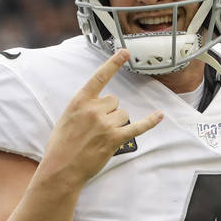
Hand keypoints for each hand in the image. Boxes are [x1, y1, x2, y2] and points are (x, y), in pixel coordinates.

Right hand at [40, 50, 163, 188]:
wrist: (61, 169)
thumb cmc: (60, 146)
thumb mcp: (66, 119)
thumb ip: (82, 108)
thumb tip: (98, 105)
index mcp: (79, 102)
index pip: (99, 77)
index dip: (113, 64)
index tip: (125, 52)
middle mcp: (94, 110)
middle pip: (114, 101)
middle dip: (109, 112)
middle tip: (95, 128)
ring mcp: (105, 124)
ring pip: (123, 114)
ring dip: (117, 124)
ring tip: (100, 137)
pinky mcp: (114, 139)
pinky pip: (137, 127)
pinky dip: (150, 122)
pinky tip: (159, 115)